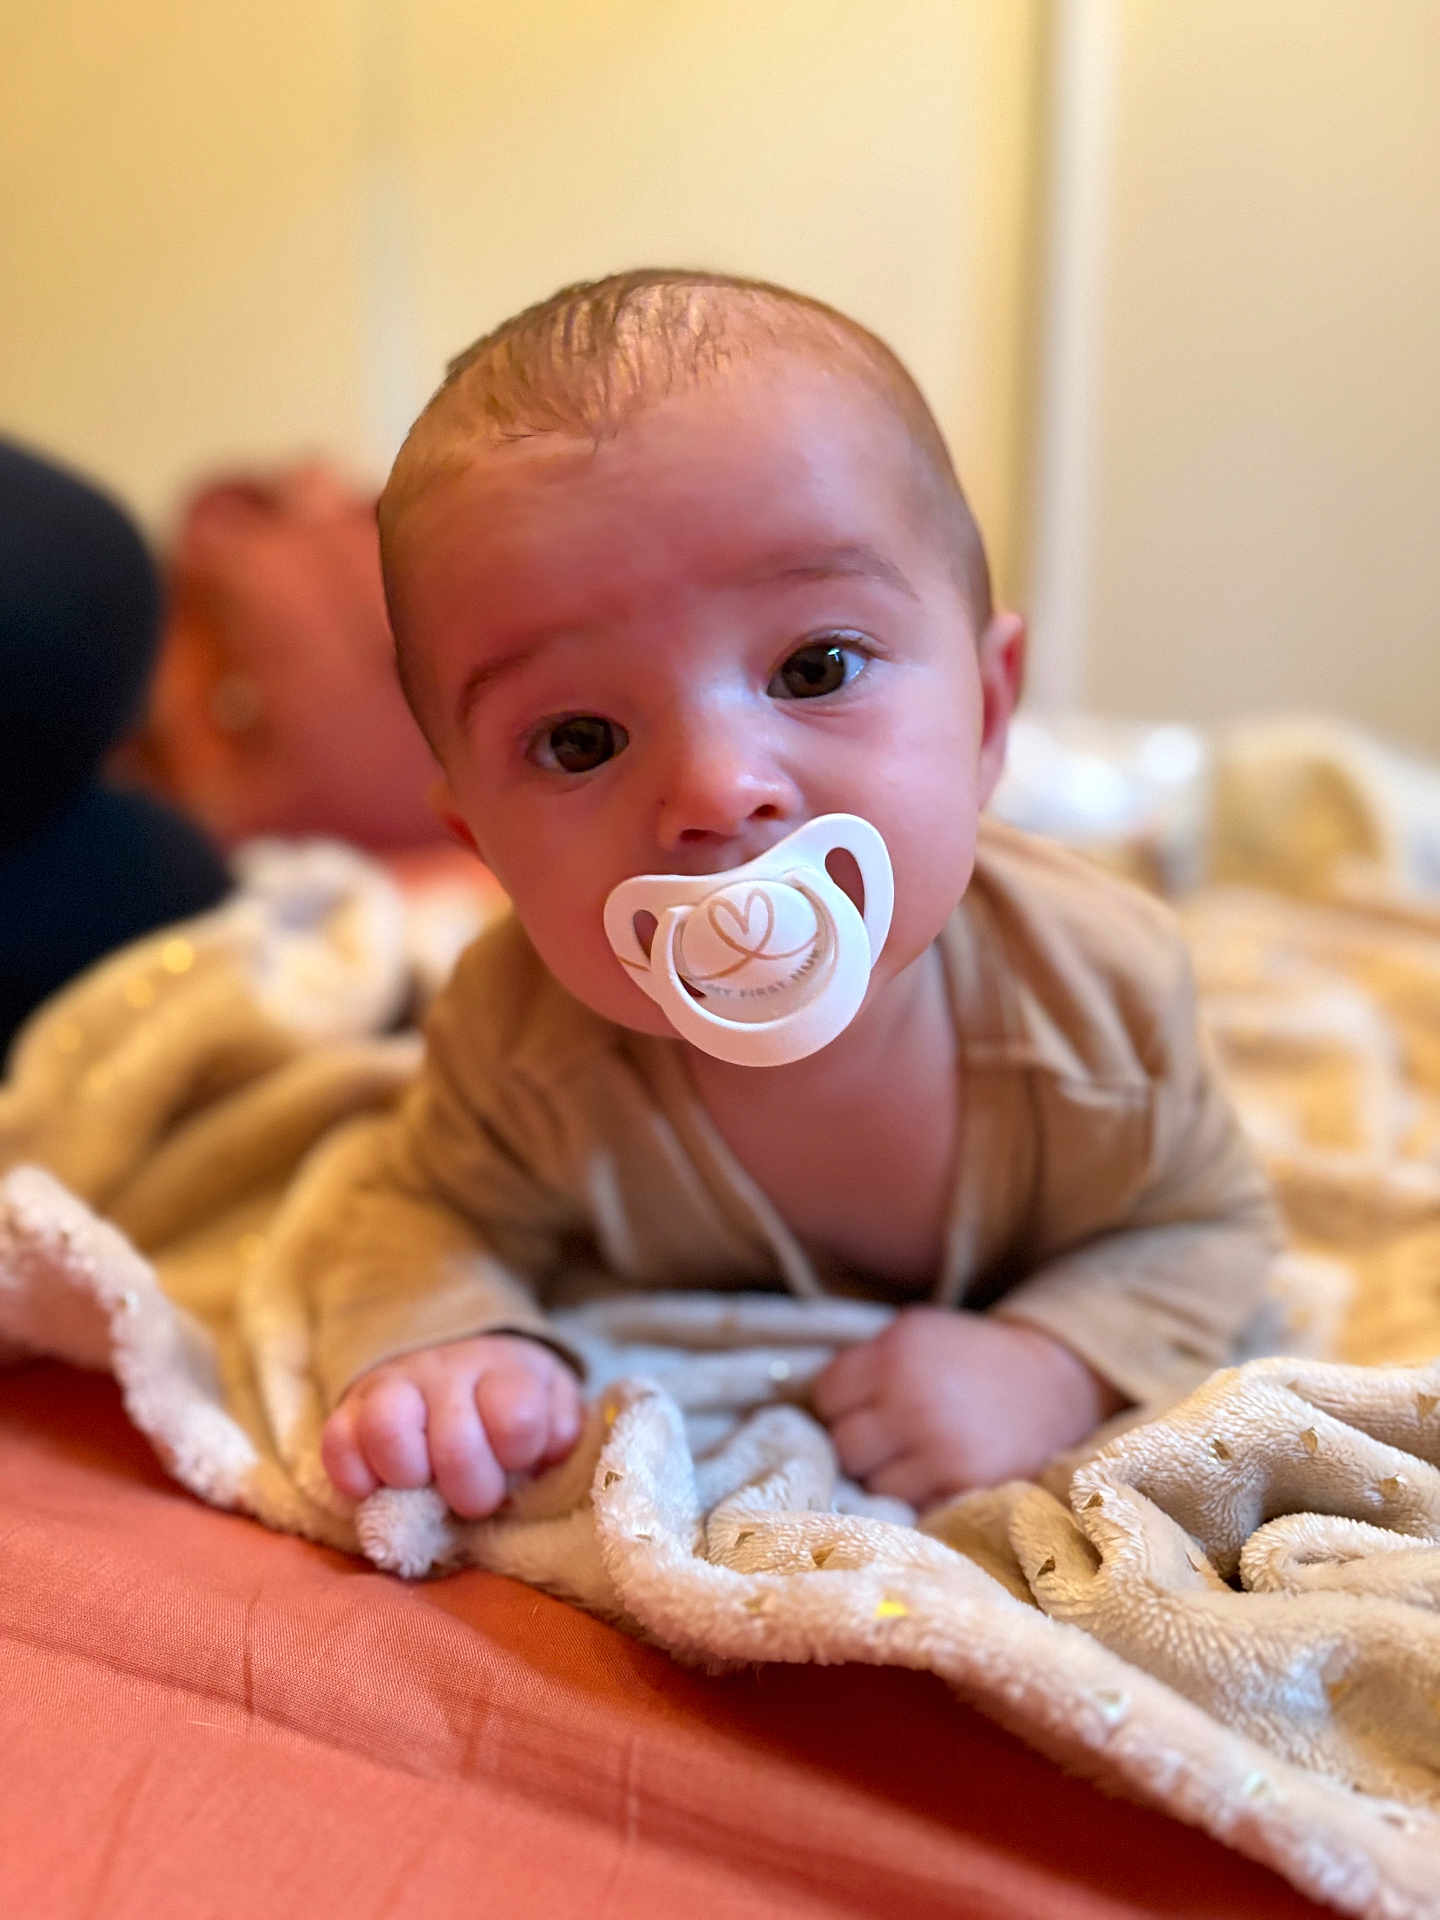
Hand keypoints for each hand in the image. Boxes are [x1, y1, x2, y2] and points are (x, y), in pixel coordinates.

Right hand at [321, 1333, 583, 1518]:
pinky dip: (354, 1478)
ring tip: (423, 1486)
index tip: (516, 1462)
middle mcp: (447, 1373)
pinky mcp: (350, 1408)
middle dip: (470, 1491)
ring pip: (388, 1430)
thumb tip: (549, 1452)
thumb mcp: (550, 1401)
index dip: (517, 1454)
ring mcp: (394, 1386)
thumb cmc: (509, 1397)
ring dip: (410, 1477)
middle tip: (474, 1498)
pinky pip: (337, 1443)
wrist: (453, 1351)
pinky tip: (377, 1487)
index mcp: (505, 1373)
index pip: (516, 1419)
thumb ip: (560, 1429)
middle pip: (455, 1445)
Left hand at [812, 1307, 1127, 1508]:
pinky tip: (937, 1479)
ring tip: (917, 1461)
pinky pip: (910, 1510)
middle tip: (890, 1441)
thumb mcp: (916, 1334)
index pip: (826, 1397)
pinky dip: (918, 1501)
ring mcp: (940, 1447)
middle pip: (844, 1447)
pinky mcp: (965, 1486)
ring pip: (872, 1487)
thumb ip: (866, 1366)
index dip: (841, 1407)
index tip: (863, 1409)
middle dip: (861, 1447)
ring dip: (887, 1480)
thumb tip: (805, 1411)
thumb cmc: (971, 1359)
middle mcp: (913, 1398)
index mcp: (896, 1351)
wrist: (1055, 1381)